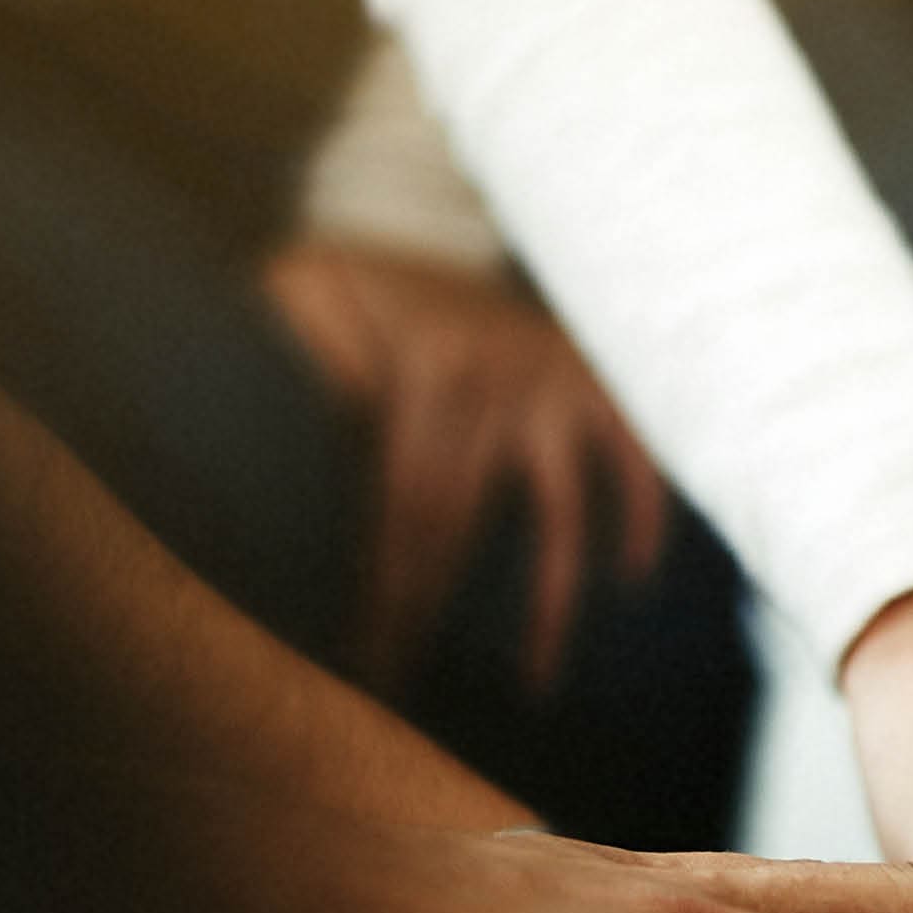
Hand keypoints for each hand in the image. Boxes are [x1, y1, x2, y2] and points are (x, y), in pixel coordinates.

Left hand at [265, 239, 669, 697]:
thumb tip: (272, 469)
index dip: (388, 594)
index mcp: (419, 374)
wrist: (411, 220)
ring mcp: (553, 384)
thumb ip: (303, 370)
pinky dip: (640, 516)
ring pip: (557, 515)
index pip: (404, 512)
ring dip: (549, 605)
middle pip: (461, 528)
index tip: (370, 668)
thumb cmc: (345, 294)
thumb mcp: (306, 303)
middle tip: (409, 692)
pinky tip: (630, 577)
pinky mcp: (596, 382)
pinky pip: (633, 462)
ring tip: (536, 685)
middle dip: (430, 614)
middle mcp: (494, 381)